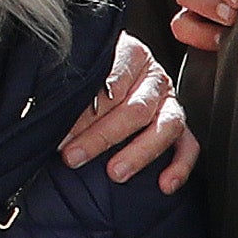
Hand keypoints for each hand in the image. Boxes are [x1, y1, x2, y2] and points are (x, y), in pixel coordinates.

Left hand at [63, 29, 194, 194]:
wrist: (111, 62)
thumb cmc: (92, 68)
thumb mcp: (81, 66)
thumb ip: (70, 83)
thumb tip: (48, 112)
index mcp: (130, 52)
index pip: (111, 84)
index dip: (86, 112)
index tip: (62, 133)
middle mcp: (153, 76)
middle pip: (135, 108)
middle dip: (101, 136)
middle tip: (73, 155)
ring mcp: (169, 100)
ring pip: (165, 126)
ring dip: (139, 153)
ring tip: (115, 173)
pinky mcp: (178, 123)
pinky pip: (188, 145)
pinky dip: (180, 166)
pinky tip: (164, 184)